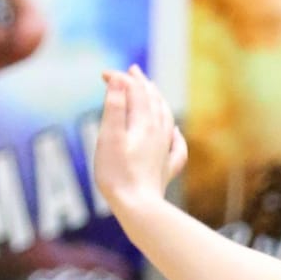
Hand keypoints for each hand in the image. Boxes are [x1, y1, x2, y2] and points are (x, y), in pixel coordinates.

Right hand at [94, 64, 185, 212]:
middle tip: (133, 71)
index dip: (120, 79)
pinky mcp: (165, 170)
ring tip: (152, 92)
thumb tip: (120, 80)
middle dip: (142, 84)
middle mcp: (158, 133)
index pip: (135, 91)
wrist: (138, 208)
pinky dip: (174, 134)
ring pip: (166, 118)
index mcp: (144, 123)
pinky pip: (176, 147)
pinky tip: (174, 133)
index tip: (103, 75)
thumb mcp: (109, 137)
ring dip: (158, 101)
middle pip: (153, 101)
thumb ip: (114, 107)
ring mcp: (164, 151)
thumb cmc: (118, 174)